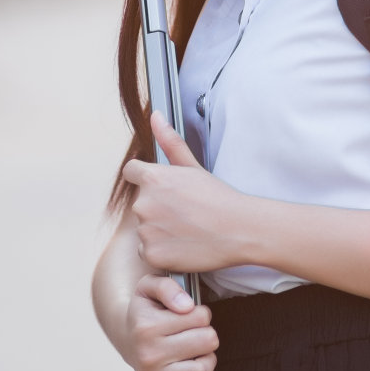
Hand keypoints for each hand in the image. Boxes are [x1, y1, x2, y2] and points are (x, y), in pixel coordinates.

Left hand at [122, 111, 251, 274]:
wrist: (238, 230)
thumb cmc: (219, 198)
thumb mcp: (193, 166)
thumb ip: (169, 141)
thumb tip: (156, 116)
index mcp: (152, 178)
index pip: (131, 172)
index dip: (145, 178)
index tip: (162, 189)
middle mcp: (143, 203)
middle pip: (141, 203)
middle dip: (157, 207)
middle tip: (185, 212)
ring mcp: (146, 230)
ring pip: (144, 229)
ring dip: (159, 230)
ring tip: (187, 229)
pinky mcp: (152, 254)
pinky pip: (149, 251)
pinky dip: (162, 251)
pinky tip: (183, 245)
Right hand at [123, 271, 217, 370]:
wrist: (128, 335)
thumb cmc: (146, 310)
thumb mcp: (150, 286)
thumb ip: (168, 286)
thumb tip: (186, 306)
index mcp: (147, 326)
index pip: (201, 317)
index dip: (202, 313)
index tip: (192, 314)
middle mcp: (147, 354)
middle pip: (207, 343)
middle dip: (208, 334)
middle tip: (197, 332)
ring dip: (208, 360)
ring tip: (198, 352)